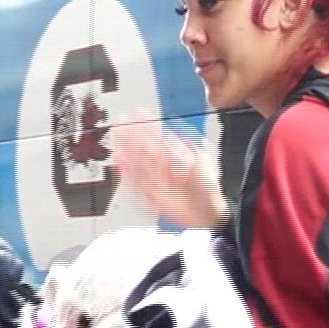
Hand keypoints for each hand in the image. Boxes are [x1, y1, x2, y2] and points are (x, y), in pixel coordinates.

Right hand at [110, 125, 226, 228]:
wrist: (210, 211)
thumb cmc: (209, 188)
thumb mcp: (199, 161)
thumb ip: (181, 149)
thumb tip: (168, 137)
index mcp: (174, 157)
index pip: (156, 139)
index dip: (147, 127)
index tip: (137, 115)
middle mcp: (164, 167)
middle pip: (144, 151)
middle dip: (132, 139)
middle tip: (121, 127)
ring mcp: (158, 180)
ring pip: (139, 166)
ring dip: (128, 156)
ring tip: (118, 146)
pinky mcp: (154, 195)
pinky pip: (138, 183)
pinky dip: (130, 176)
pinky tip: (122, 166)